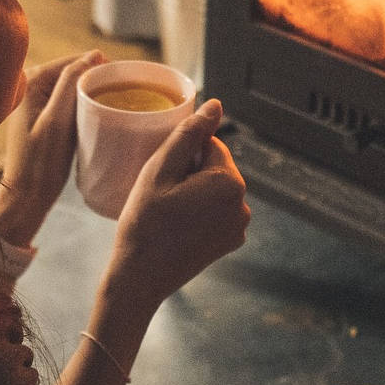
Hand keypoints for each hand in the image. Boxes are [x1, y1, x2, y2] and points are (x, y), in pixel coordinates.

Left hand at [0, 49, 105, 246]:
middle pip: (72, 73)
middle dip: (96, 81)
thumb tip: (94, 55)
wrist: (27, 196)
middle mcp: (29, 86)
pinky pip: (67, 102)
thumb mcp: (58, 120)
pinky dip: (83, 105)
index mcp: (31, 81)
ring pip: (71, 88)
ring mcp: (34, 101)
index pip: (72, 62)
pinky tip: (97, 115)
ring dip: (91, 94)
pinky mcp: (41, 116)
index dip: (99, 68)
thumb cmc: (41, 162)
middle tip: (122, 94)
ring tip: (113, 104)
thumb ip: (71, 83)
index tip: (126, 81)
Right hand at [104, 99, 249, 304]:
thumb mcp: (159, 171)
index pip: (209, 145)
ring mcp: (239, 226)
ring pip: (215, 189)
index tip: (162, 176)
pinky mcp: (230, 242)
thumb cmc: (144, 223)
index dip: (182, 155)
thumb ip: (189, 134)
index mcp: (229, 182)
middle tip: (161, 195)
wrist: (140, 278)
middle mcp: (243, 204)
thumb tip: (215, 105)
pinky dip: (200, 212)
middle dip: (191, 173)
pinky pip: (217, 212)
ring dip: (194, 191)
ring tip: (168, 211)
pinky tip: (177, 225)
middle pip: (215, 167)